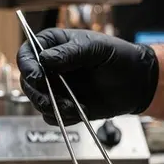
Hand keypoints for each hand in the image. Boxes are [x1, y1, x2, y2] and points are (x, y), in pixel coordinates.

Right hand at [16, 28, 159, 125]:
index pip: (27, 54)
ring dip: (52, 106)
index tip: (37, 77)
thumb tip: (45, 59)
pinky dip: (63, 117)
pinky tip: (80, 110)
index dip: (28, 66)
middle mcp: (50, 68)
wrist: (135, 82)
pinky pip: (52, 116)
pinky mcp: (63, 106)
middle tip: (53, 99)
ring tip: (71, 106)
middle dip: (38, 93)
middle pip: (27, 82)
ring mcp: (55, 88)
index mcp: (53, 46)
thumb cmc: (118, 57)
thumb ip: (71, 52)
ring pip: (37, 102)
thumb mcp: (96, 48)